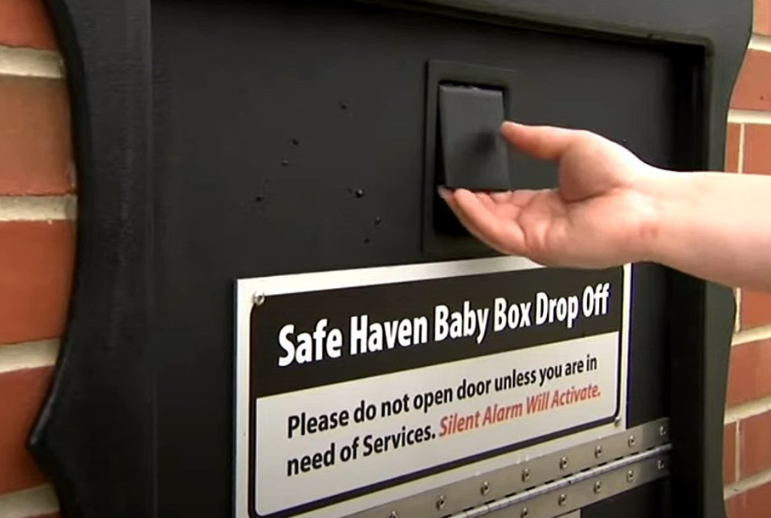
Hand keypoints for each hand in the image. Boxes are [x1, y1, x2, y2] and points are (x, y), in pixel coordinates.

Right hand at [440, 122, 663, 267]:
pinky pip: (500, 234)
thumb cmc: (625, 181)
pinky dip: (479, 217)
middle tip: (450, 184)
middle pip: (493, 217)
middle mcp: (542, 226)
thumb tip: (509, 129)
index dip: (482, 191)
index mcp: (549, 206)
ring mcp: (540, 239)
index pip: (505, 202)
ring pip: (491, 229)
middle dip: (468, 202)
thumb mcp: (571, 145)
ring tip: (451, 191)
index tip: (464, 178)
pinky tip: (466, 199)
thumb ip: (536, 139)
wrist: (646, 203)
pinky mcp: (540, 247)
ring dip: (468, 210)